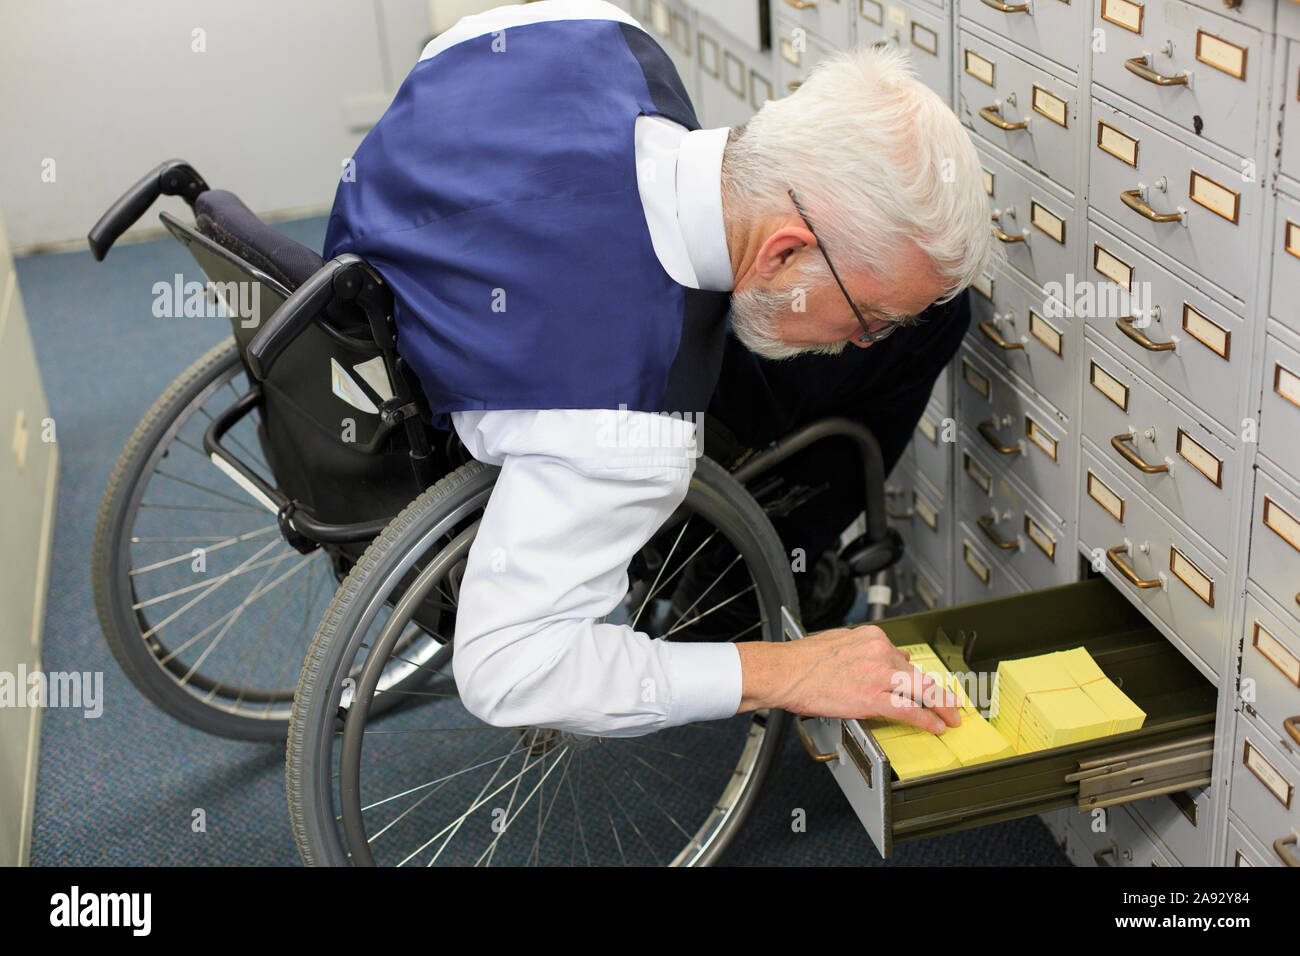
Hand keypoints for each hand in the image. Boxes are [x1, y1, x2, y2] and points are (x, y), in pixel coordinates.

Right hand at [736, 624, 962, 733]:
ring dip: (941, 707)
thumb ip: (862, 648)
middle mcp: (880, 652)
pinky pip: (910, 710)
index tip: (926, 683)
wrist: (785, 671)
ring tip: (950, 718)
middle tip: (950, 704)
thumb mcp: (838, 640)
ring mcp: (879, 675)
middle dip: (939, 692)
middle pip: (920, 674)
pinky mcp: (873, 698)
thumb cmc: (802, 660)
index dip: (918, 675)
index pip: (904, 657)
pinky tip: (936, 726)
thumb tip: (878, 656)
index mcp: (871, 637)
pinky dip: (928, 719)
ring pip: (922, 690)